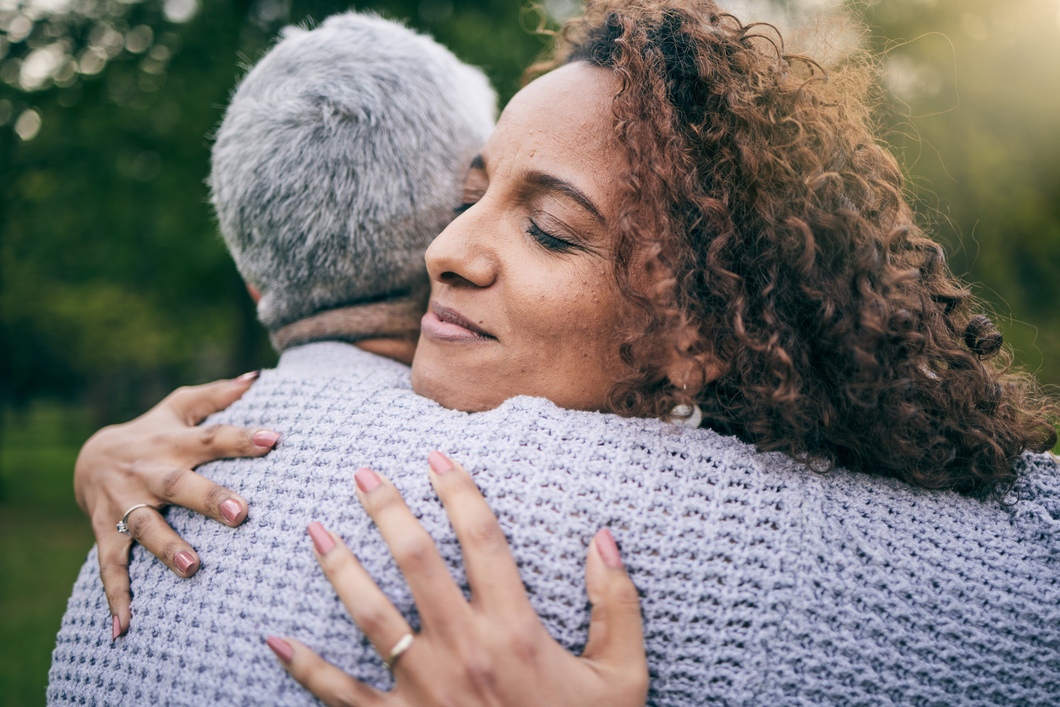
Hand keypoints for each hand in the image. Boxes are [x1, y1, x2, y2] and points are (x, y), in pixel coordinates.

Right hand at [75, 372, 280, 637]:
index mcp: (173, 443)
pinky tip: (123, 627)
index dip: (242, 438)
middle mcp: (150, 473)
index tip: (275, 439)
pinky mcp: (107, 532)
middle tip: (241, 513)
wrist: (89, 458)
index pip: (212, 438)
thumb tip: (257, 376)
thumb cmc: (152, 432)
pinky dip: (116, 597)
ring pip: (146, 528)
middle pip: (180, 485)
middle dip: (209, 498)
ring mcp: (126, 505)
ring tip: (191, 567)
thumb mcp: (178, 408)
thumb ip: (217, 395)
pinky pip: (111, 567)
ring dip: (167, 547)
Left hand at [267, 451, 648, 706]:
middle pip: (416, 561)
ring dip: (340, 567)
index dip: (459, 491)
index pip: (483, 540)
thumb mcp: (622, 677)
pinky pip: (341, 694)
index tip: (438, 456)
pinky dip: (306, 668)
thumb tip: (604, 539)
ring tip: (315, 530)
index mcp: (515, 630)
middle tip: (364, 474)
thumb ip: (615, 605)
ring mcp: (424, 689)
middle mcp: (463, 649)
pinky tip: (275, 639)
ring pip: (371, 614)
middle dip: (387, 510)